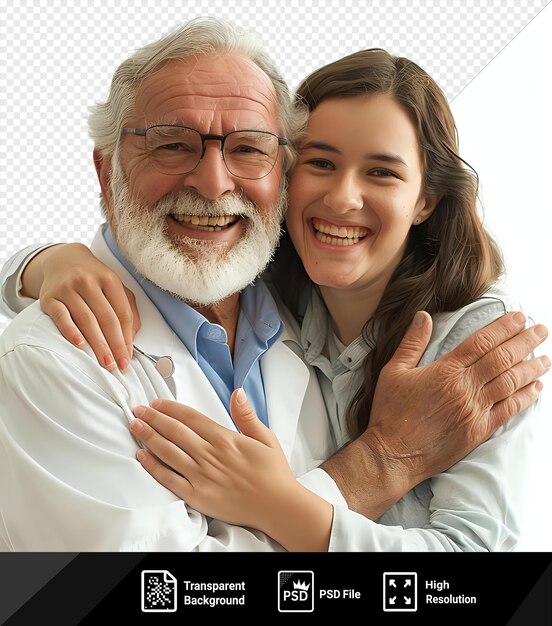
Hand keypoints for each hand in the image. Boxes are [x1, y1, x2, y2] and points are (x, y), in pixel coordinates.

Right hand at [25, 243, 140, 370]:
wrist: (63, 260)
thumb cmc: (94, 279)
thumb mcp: (115, 287)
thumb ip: (127, 308)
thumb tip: (132, 337)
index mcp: (109, 279)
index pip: (122, 313)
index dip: (127, 337)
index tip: (128, 358)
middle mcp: (89, 281)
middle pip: (106, 318)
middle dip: (115, 344)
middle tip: (118, 366)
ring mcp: (68, 288)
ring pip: (86, 319)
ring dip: (97, 343)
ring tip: (105, 362)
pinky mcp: (49, 296)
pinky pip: (61, 316)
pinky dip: (70, 331)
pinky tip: (80, 345)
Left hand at [130, 391, 332, 550]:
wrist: (278, 507)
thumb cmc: (273, 473)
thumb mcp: (266, 438)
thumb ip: (247, 415)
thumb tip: (237, 392)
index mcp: (225, 438)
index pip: (191, 418)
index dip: (171, 408)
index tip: (157, 402)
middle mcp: (209, 455)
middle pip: (174, 431)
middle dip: (153, 418)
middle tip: (137, 410)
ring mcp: (201, 476)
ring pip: (168, 452)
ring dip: (148, 437)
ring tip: (134, 426)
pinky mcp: (197, 496)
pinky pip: (169, 479)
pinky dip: (153, 467)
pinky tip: (141, 457)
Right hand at [324, 311, 548, 517]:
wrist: (393, 454)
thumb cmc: (390, 412)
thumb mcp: (393, 371)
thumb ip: (412, 343)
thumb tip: (423, 316)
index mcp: (445, 370)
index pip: (481, 342)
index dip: (502, 328)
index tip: (519, 317)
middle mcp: (465, 388)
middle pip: (502, 358)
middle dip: (524, 341)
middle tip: (541, 329)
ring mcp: (475, 410)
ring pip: (510, 382)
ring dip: (530, 368)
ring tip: (545, 357)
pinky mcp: (479, 430)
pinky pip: (508, 410)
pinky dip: (525, 397)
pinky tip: (536, 387)